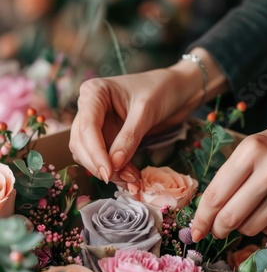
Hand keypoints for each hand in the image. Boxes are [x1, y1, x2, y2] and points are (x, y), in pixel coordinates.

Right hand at [69, 68, 197, 184]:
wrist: (179, 90)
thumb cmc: (163, 90)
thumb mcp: (146, 112)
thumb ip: (129, 138)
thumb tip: (114, 165)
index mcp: (94, 92)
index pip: (87, 128)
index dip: (95, 153)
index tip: (109, 173)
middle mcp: (90, 108)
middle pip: (82, 144)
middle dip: (101, 165)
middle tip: (125, 179)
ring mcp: (99, 124)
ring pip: (91, 155)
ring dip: (110, 171)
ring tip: (134, 181)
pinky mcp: (109, 138)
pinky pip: (106, 159)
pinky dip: (117, 171)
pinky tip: (133, 178)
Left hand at [192, 126, 266, 239]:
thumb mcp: (244, 153)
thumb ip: (224, 181)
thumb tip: (205, 217)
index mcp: (249, 152)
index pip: (216, 195)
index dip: (202, 218)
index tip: (195, 232)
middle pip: (230, 217)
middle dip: (217, 229)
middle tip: (214, 230)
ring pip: (250, 227)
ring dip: (240, 228)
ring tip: (242, 214)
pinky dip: (262, 227)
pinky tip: (262, 212)